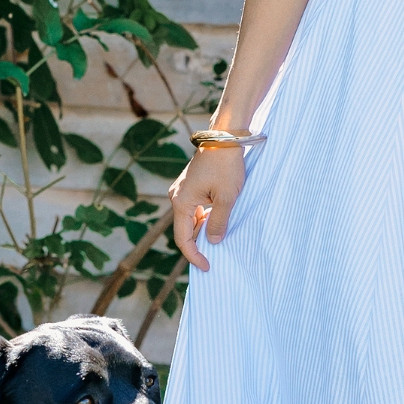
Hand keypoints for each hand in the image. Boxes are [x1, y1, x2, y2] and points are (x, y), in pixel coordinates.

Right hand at [170, 142, 247, 269]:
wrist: (224, 136)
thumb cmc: (226, 166)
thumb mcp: (226, 197)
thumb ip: (218, 222)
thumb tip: (212, 241)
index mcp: (181, 202)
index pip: (183, 239)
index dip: (194, 256)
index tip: (207, 267)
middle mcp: (177, 196)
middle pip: (184, 229)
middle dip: (198, 245)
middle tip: (214, 258)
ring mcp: (182, 189)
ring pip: (189, 219)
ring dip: (202, 231)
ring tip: (218, 240)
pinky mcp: (190, 184)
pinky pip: (193, 208)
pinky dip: (203, 218)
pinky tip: (216, 221)